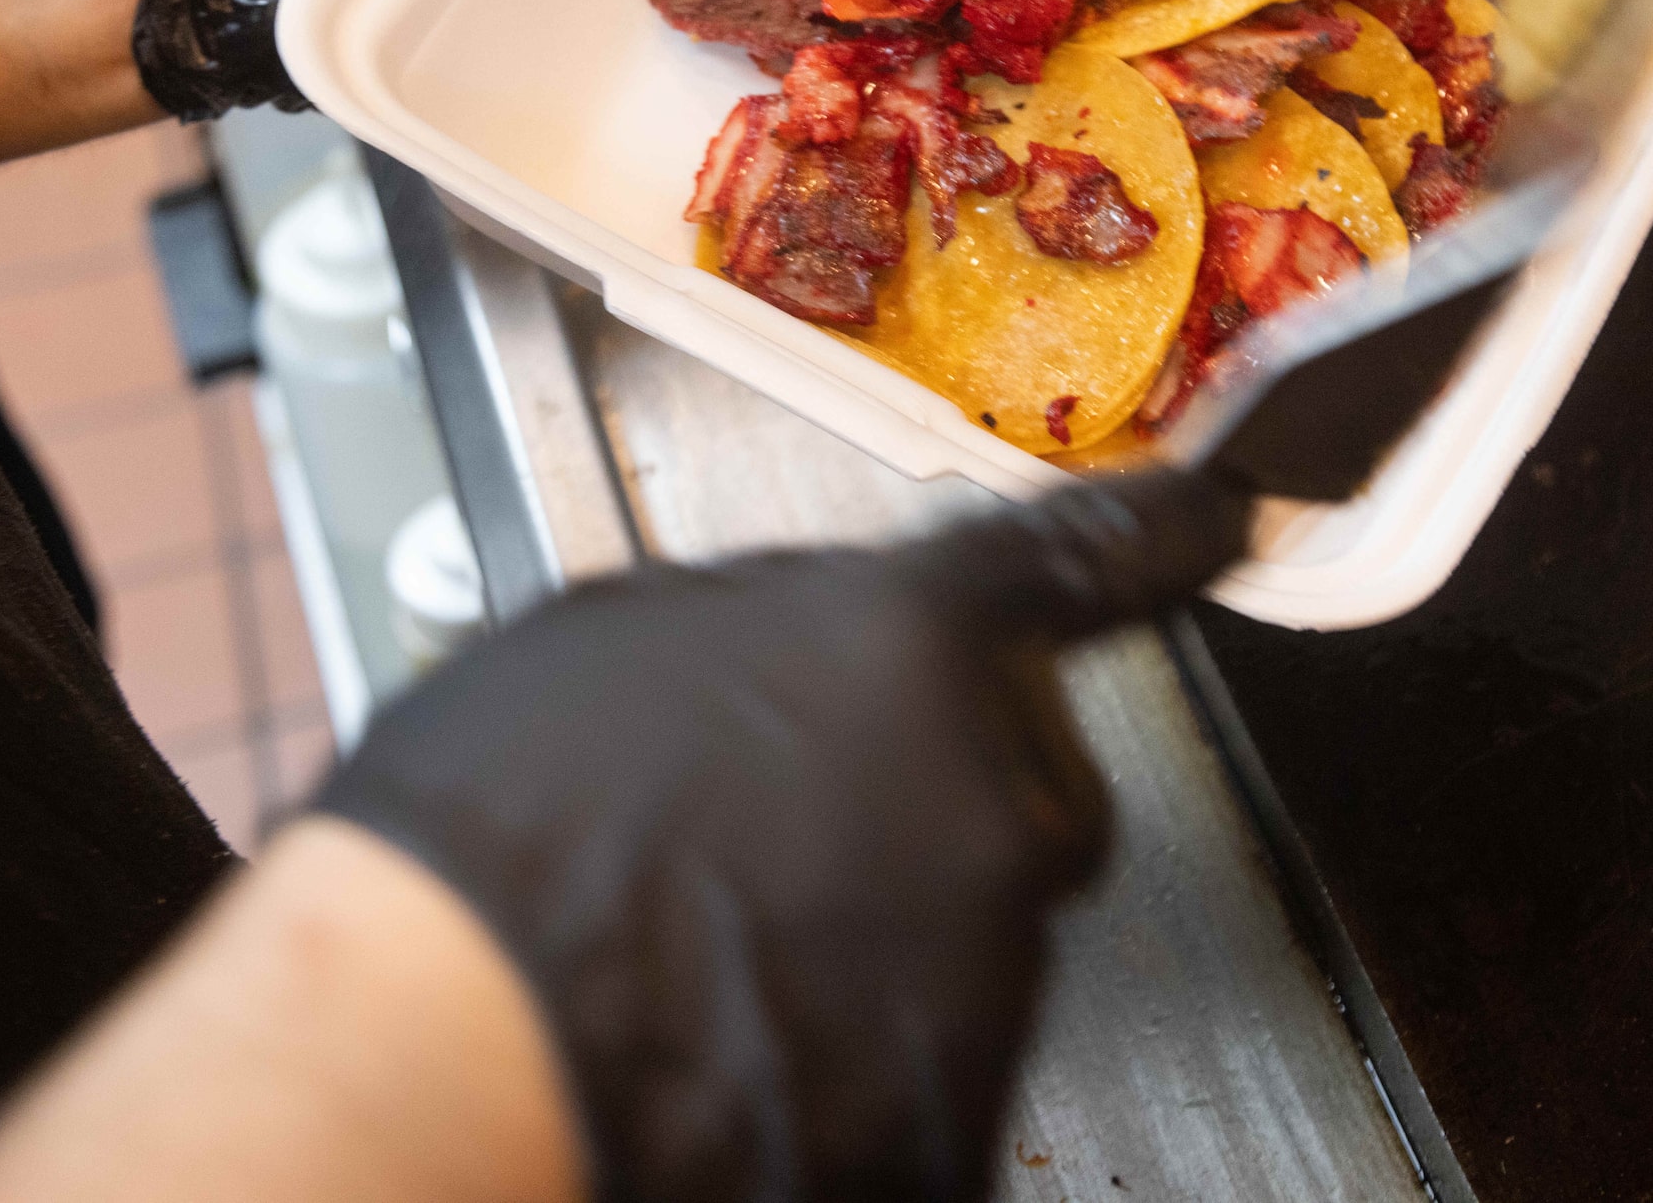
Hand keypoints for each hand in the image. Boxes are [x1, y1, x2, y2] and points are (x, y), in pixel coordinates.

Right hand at [313, 471, 1253, 1202]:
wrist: (437, 1040)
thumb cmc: (494, 836)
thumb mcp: (621, 634)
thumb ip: (777, 628)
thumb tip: (821, 647)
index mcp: (909, 650)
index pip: (1081, 566)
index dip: (1158, 541)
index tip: (1214, 528)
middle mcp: (988, 803)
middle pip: (1027, 792)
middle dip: (937, 811)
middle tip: (789, 843)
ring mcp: (985, 975)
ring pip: (976, 943)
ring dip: (882, 947)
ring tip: (718, 960)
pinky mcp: (955, 1123)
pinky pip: (935, 1078)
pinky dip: (857, 1073)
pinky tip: (740, 1051)